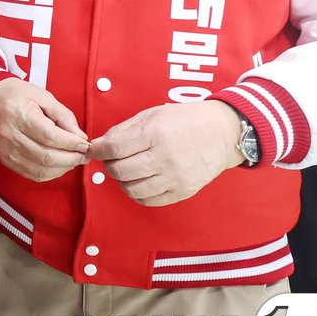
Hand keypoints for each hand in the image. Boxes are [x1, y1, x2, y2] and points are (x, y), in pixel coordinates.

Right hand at [0, 77, 88, 181]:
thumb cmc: (14, 95)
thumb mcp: (42, 96)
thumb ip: (63, 115)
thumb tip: (79, 136)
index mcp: (19, 115)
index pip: (50, 137)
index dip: (72, 143)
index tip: (84, 144)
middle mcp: (10, 136)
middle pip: (46, 156)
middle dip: (71, 158)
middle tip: (83, 154)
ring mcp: (6, 151)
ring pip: (40, 170)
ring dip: (62, 168)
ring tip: (73, 159)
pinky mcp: (5, 160)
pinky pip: (32, 174)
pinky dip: (50, 173)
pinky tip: (58, 165)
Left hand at [88, 101, 243, 206]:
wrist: (223, 133)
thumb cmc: (186, 120)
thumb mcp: (152, 114)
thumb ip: (124, 129)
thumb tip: (100, 144)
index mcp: (155, 134)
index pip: (114, 148)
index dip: (97, 150)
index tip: (93, 149)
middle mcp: (164, 158)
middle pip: (119, 171)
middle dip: (108, 164)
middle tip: (112, 158)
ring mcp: (175, 177)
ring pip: (132, 189)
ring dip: (122, 180)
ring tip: (126, 170)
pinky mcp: (183, 191)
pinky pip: (149, 200)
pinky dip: (138, 193)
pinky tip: (140, 181)